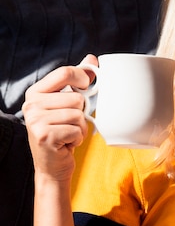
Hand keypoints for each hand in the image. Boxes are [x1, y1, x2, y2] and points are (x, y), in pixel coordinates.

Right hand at [22, 54, 97, 181]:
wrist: (52, 166)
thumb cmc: (62, 133)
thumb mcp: (67, 105)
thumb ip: (77, 82)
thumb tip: (91, 59)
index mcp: (35, 92)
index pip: (64, 72)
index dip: (82, 78)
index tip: (86, 88)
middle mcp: (31, 104)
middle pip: (76, 98)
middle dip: (81, 114)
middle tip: (70, 124)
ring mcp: (35, 120)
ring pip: (78, 115)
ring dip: (80, 128)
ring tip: (69, 134)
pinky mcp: (45, 136)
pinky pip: (76, 130)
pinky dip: (77, 139)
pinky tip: (67, 143)